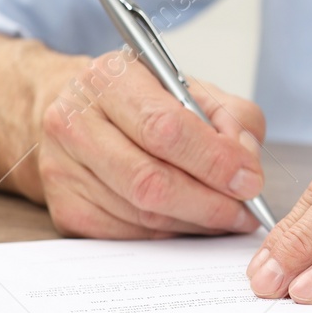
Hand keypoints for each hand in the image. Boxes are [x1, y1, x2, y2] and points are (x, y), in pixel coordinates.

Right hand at [31, 49, 268, 238]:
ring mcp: (62, 169)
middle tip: (244, 211)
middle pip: (150, 180)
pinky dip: (169, 232)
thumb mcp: (192, 89)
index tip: (249, 180)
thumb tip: (246, 165)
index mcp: (110, 79)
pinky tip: (189, 220)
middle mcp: (75, 122)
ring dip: (195, 222)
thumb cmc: (140, 99)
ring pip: (142, 213)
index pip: (165, 128)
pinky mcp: (65, 208)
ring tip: (225, 216)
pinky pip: (128, 233)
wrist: (77, 110)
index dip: (214, 160)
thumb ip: (231, 118)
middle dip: (209, 203)